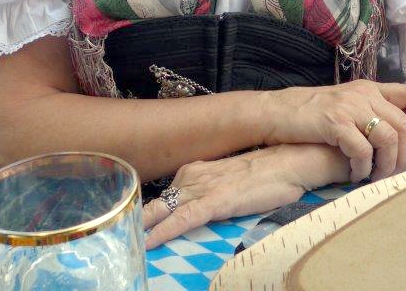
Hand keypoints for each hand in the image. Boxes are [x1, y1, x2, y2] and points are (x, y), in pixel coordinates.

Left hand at [142, 143, 346, 248]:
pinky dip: (165, 232)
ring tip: (123, 244)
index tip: (127, 227)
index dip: (144, 214)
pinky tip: (151, 242)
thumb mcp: (229, 181)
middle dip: (135, 221)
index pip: (162, 196)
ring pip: (164, 211)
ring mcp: (203, 188)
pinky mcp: (215, 200)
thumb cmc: (266, 174)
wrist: (289, 162)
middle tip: (116, 236)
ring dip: (143, 229)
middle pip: (156, 203)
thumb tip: (195, 211)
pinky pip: (184, 219)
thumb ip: (208, 193)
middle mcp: (193, 176)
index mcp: (194, 171)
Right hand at [262, 80, 405, 181]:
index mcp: (369, 88)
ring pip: (387, 139)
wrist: (278, 111)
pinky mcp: (335, 123)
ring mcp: (349, 107)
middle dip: (404, 154)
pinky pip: (362, 151)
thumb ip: (370, 111)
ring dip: (386, 165)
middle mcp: (363, 94)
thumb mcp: (347, 104)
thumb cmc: (313, 114)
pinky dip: (363, 168)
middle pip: (403, 124)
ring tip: (375, 176)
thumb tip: (397, 135)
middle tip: (394, 171)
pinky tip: (355, 175)